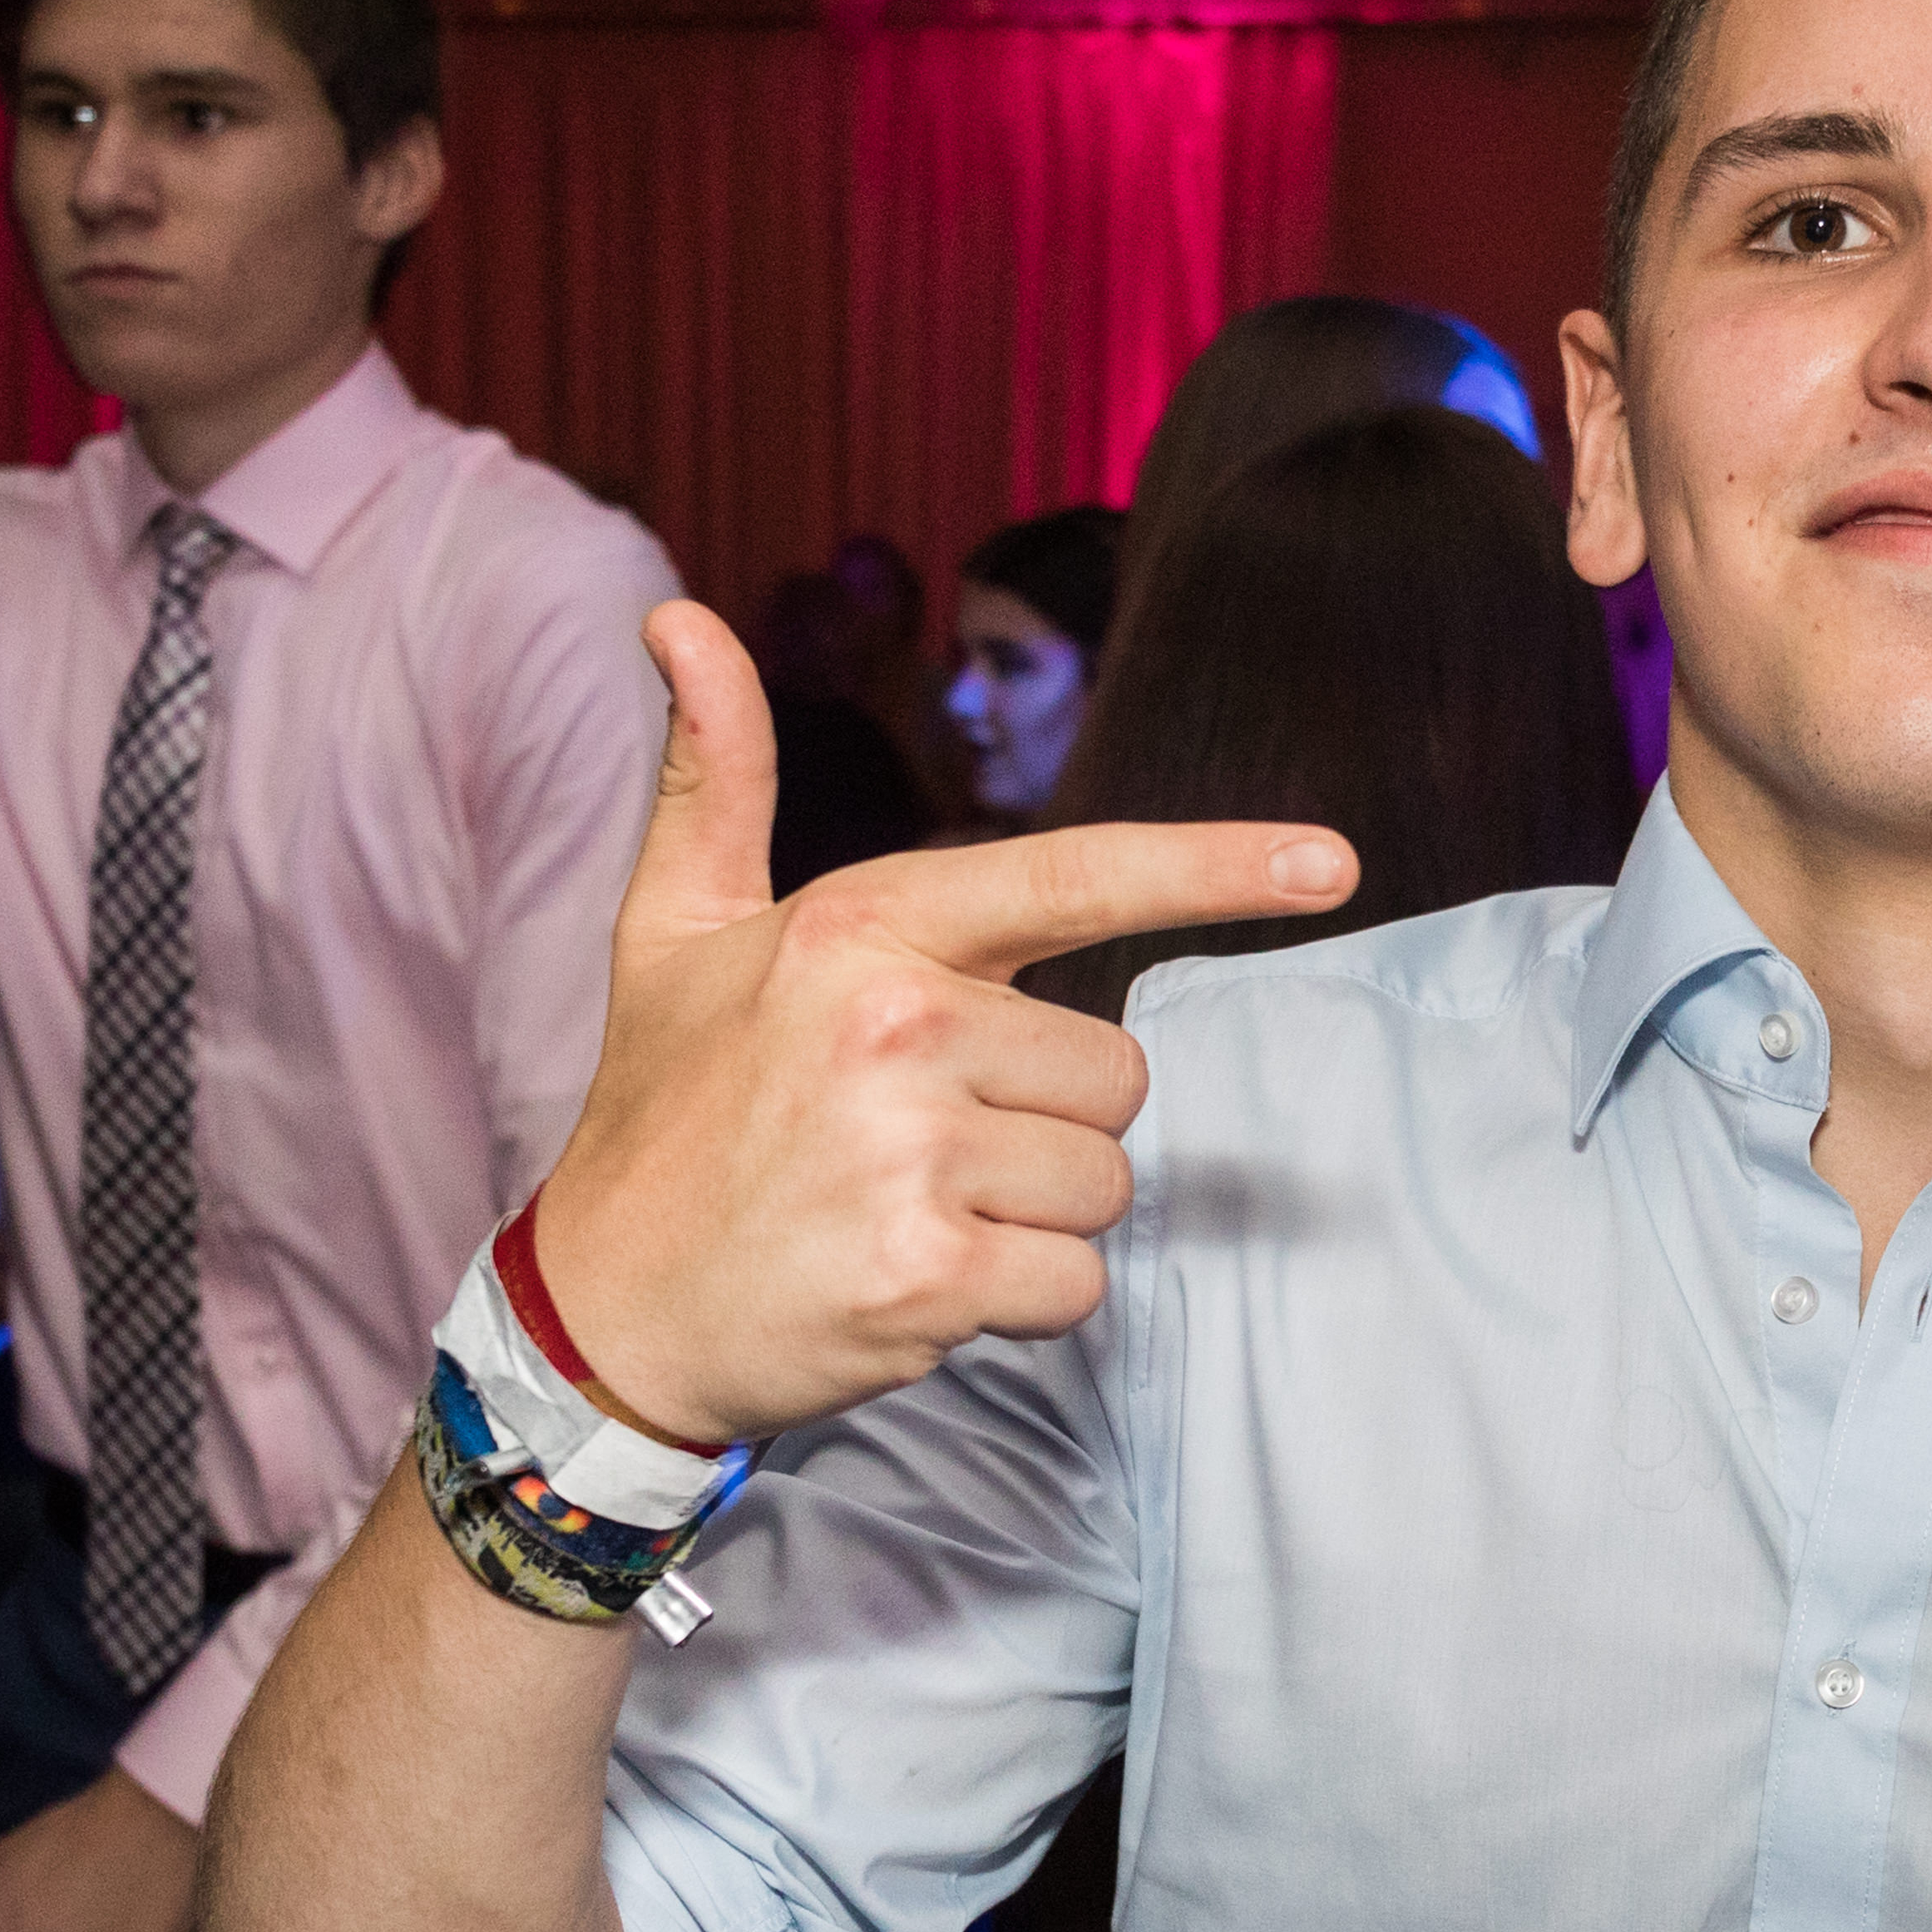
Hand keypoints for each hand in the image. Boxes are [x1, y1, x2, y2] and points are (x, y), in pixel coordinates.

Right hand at [536, 603, 1356, 1443]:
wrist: (599, 1313)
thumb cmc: (664, 1110)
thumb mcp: (673, 929)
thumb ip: (714, 777)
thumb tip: (681, 618)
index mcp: (861, 930)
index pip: (1077, 879)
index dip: (1216, 867)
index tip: (1333, 860)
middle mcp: (895, 1027)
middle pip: (1117, 1072)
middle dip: (1046, 1119)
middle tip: (916, 1141)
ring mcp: (912, 1154)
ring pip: (1102, 1181)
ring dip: (1030, 1215)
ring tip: (905, 1209)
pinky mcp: (928, 1274)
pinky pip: (1076, 1281)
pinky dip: (1018, 1301)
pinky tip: (915, 1281)